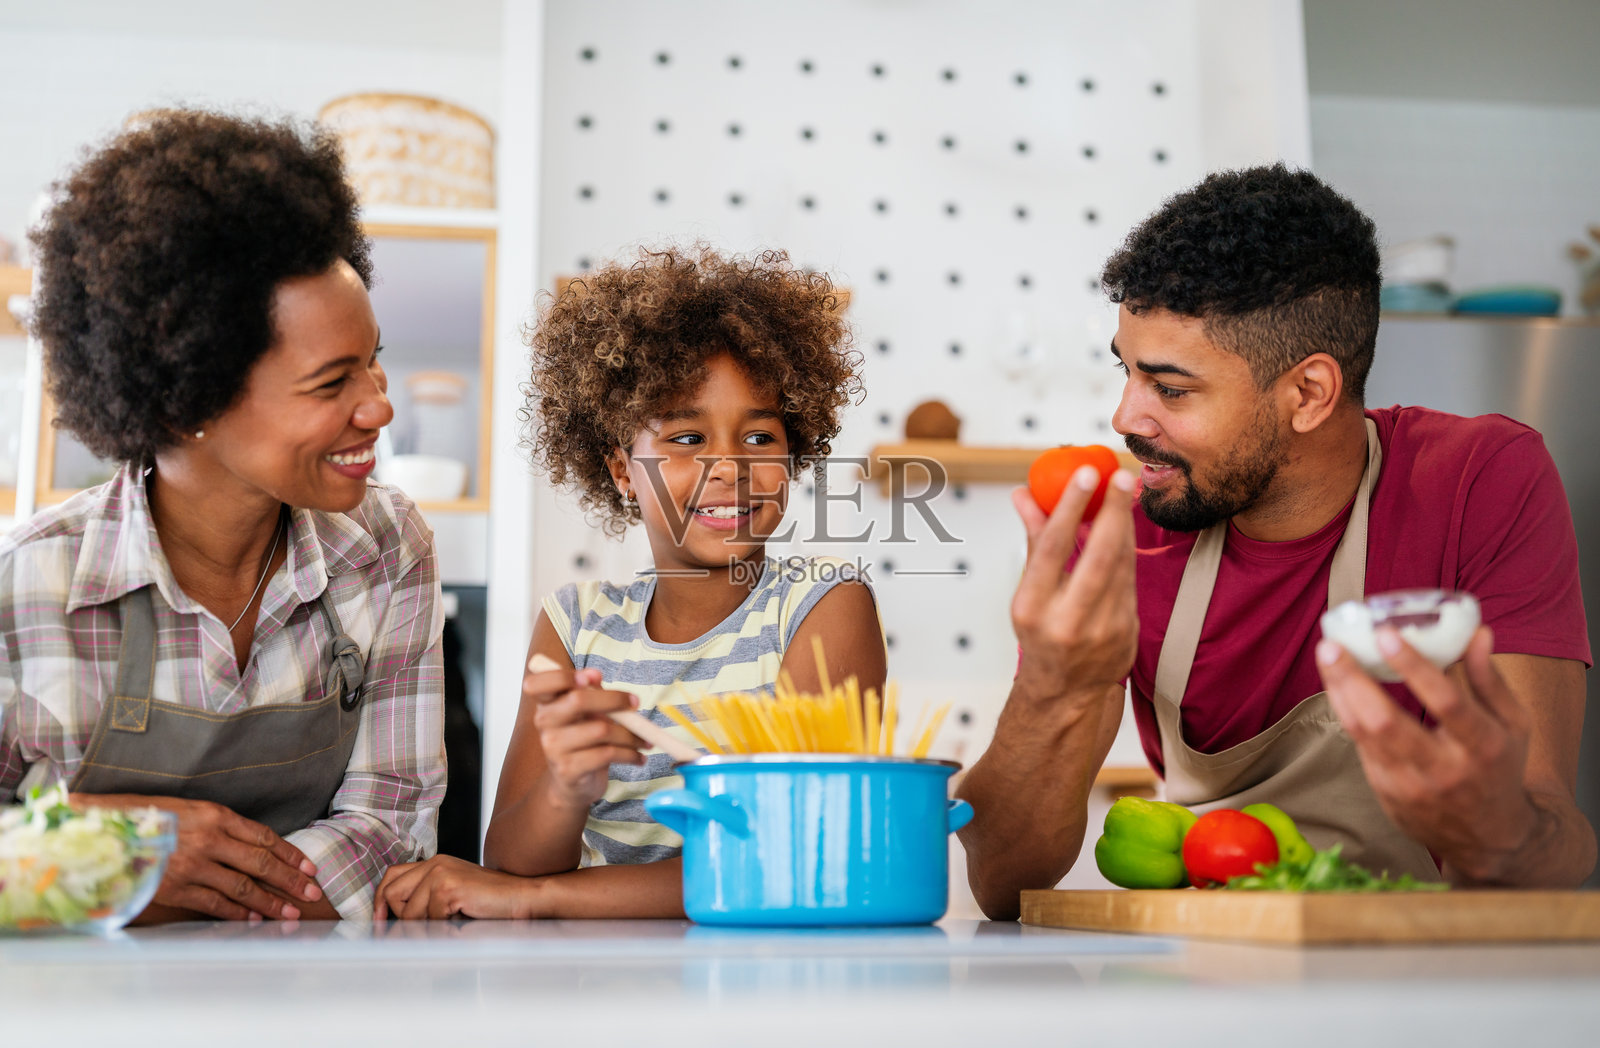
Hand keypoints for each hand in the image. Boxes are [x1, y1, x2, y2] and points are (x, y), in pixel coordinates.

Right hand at [74, 794, 321, 920]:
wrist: (101, 831)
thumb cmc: (147, 816)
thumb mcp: (188, 809)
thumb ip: (220, 825)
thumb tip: (253, 844)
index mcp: (215, 815)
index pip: (264, 836)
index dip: (289, 853)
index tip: (309, 867)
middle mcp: (209, 839)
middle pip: (261, 863)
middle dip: (290, 879)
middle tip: (312, 891)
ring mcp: (192, 865)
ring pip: (243, 887)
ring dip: (271, 901)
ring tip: (291, 912)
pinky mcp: (175, 888)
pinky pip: (215, 903)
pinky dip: (237, 913)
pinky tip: (254, 919)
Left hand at [374, 855, 535, 919]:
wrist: (523, 897)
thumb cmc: (491, 902)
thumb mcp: (453, 895)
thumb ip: (427, 898)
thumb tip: (395, 922)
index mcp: (435, 863)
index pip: (391, 876)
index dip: (380, 901)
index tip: (381, 922)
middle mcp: (435, 863)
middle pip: (390, 893)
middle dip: (400, 918)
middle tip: (416, 932)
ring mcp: (440, 874)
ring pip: (407, 912)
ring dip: (425, 928)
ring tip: (449, 925)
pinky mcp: (448, 888)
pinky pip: (427, 919)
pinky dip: (441, 929)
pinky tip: (460, 922)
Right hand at [523, 662, 647, 808]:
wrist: (573, 783)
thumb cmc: (583, 741)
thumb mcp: (585, 713)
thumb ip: (590, 693)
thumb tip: (596, 676)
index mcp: (546, 704)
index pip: (536, 684)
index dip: (561, 676)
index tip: (593, 676)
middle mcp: (545, 723)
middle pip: (578, 700)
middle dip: (614, 699)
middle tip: (635, 704)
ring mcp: (554, 748)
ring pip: (600, 730)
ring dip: (630, 735)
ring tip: (644, 740)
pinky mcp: (568, 769)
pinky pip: (607, 754)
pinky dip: (630, 755)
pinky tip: (638, 758)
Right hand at [1009, 466, 1139, 712]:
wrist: (1066, 692)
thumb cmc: (1041, 635)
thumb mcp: (1027, 592)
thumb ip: (1032, 541)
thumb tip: (1023, 494)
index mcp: (1032, 609)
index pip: (1052, 550)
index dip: (1070, 508)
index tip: (1084, 475)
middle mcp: (1067, 621)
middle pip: (1097, 556)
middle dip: (1113, 511)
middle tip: (1122, 477)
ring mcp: (1101, 630)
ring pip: (1120, 566)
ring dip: (1125, 525)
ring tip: (1125, 492)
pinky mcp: (1126, 632)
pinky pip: (1129, 581)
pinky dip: (1128, 550)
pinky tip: (1126, 527)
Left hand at [1317, 625, 1536, 878]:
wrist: (1489, 838)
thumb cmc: (1499, 768)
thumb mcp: (1512, 724)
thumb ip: (1488, 679)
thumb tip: (1477, 632)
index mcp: (1484, 746)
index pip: (1446, 702)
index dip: (1414, 667)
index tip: (1386, 634)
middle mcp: (1444, 769)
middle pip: (1387, 722)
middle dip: (1354, 679)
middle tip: (1331, 646)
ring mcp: (1411, 785)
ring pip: (1363, 734)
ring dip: (1339, 691)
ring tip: (1328, 656)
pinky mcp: (1386, 793)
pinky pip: (1359, 746)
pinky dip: (1346, 711)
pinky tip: (1338, 684)